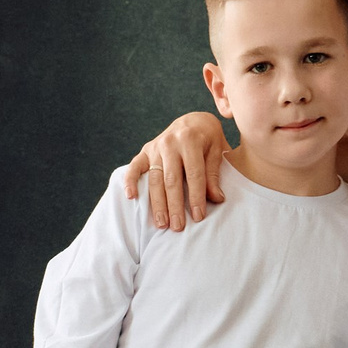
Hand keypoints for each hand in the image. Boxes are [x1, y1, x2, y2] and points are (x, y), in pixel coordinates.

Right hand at [124, 113, 229, 229]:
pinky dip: (130, 181)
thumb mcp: (217, 151)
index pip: (194, 174)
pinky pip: (134, 167)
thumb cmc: (208, 139)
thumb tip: (216, 199)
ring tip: (161, 223)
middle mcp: (170, 142)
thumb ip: (214, 174)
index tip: (199, 217)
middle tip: (178, 227)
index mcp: (190, 140)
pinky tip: (131, 197)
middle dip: (175, 206)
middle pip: (171, 180)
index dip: (196, 197)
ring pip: (154, 179)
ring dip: (157, 203)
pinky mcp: (145, 151)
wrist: (193, 121)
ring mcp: (155, 147)